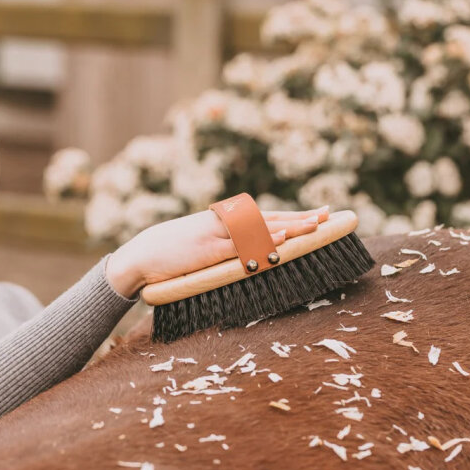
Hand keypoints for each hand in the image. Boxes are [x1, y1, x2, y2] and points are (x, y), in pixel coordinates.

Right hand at [105, 205, 328, 297]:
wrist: (141, 255)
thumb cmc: (167, 253)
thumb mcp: (197, 244)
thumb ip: (220, 246)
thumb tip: (243, 255)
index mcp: (221, 222)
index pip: (263, 216)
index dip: (291, 215)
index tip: (316, 214)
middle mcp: (222, 224)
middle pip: (268, 216)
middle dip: (299, 216)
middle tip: (328, 214)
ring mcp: (216, 236)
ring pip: (259, 228)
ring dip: (289, 226)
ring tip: (316, 225)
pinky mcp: (208, 251)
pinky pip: (240, 246)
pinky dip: (262, 243)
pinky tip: (281, 241)